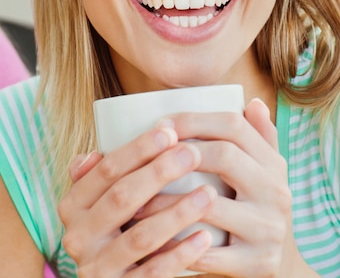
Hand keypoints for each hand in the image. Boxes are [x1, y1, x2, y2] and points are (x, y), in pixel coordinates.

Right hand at [58, 125, 215, 276]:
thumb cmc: (113, 226)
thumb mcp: (97, 201)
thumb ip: (97, 176)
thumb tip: (92, 154)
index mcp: (73, 206)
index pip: (106, 170)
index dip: (138, 149)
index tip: (171, 132)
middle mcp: (78, 238)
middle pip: (123, 197)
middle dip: (160, 172)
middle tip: (193, 154)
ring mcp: (98, 268)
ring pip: (141, 236)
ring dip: (178, 212)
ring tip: (209, 193)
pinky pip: (153, 273)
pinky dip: (181, 254)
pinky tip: (204, 236)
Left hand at [157, 98, 309, 276]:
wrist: (281, 267)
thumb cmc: (257, 210)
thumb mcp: (266, 173)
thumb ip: (259, 137)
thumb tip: (253, 102)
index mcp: (274, 164)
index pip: (235, 126)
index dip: (195, 120)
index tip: (162, 125)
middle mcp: (277, 192)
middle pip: (225, 156)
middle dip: (180, 154)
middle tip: (147, 159)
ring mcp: (269, 228)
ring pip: (209, 206)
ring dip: (166, 203)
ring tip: (136, 203)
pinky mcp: (258, 263)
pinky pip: (208, 252)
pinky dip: (175, 247)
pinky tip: (150, 241)